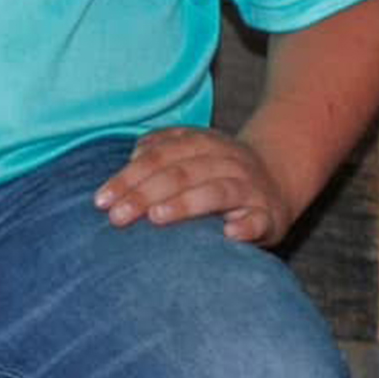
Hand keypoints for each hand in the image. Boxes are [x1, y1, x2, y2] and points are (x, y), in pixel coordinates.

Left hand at [93, 126, 297, 244]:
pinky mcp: (269, 214)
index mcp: (203, 144)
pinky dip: (246, 225)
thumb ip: (157, 155)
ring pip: (218, 191)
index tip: (101, 200)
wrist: (277, 179)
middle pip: (182, 173)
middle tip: (117, 217)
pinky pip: (259, 219)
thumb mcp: (189, 155)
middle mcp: (227, 161)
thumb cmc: (215, 173)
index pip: (160, 156)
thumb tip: (128, 164)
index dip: (129, 176)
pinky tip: (230, 234)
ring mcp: (250, 187)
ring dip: (187, 204)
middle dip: (146, 194)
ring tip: (158, 217)